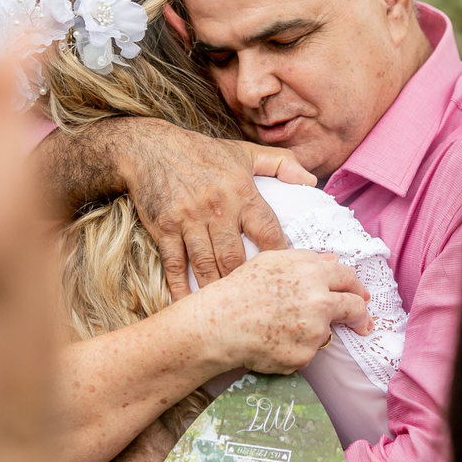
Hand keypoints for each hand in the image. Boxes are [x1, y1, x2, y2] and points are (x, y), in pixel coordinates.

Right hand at [120, 119, 316, 298]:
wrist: (151, 149)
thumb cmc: (203, 153)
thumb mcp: (245, 152)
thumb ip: (281, 164)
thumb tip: (311, 181)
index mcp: (241, 191)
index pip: (268, 230)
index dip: (280, 256)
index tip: (289, 277)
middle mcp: (216, 208)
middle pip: (235, 257)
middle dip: (247, 284)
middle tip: (259, 305)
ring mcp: (188, 220)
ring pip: (206, 265)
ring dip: (217, 291)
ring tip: (229, 313)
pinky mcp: (164, 228)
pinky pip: (175, 264)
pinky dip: (180, 288)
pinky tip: (190, 305)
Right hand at [194, 249, 372, 374]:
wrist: (220, 324)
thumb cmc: (241, 289)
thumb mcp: (272, 261)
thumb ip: (307, 260)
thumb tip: (334, 262)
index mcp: (313, 273)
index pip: (348, 279)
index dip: (356, 287)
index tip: (361, 297)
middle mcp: (319, 302)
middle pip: (354, 309)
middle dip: (360, 317)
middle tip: (360, 324)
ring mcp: (313, 332)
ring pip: (324, 333)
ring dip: (311, 333)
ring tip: (280, 328)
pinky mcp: (304, 356)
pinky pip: (306, 354)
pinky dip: (294, 350)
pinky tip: (272, 342)